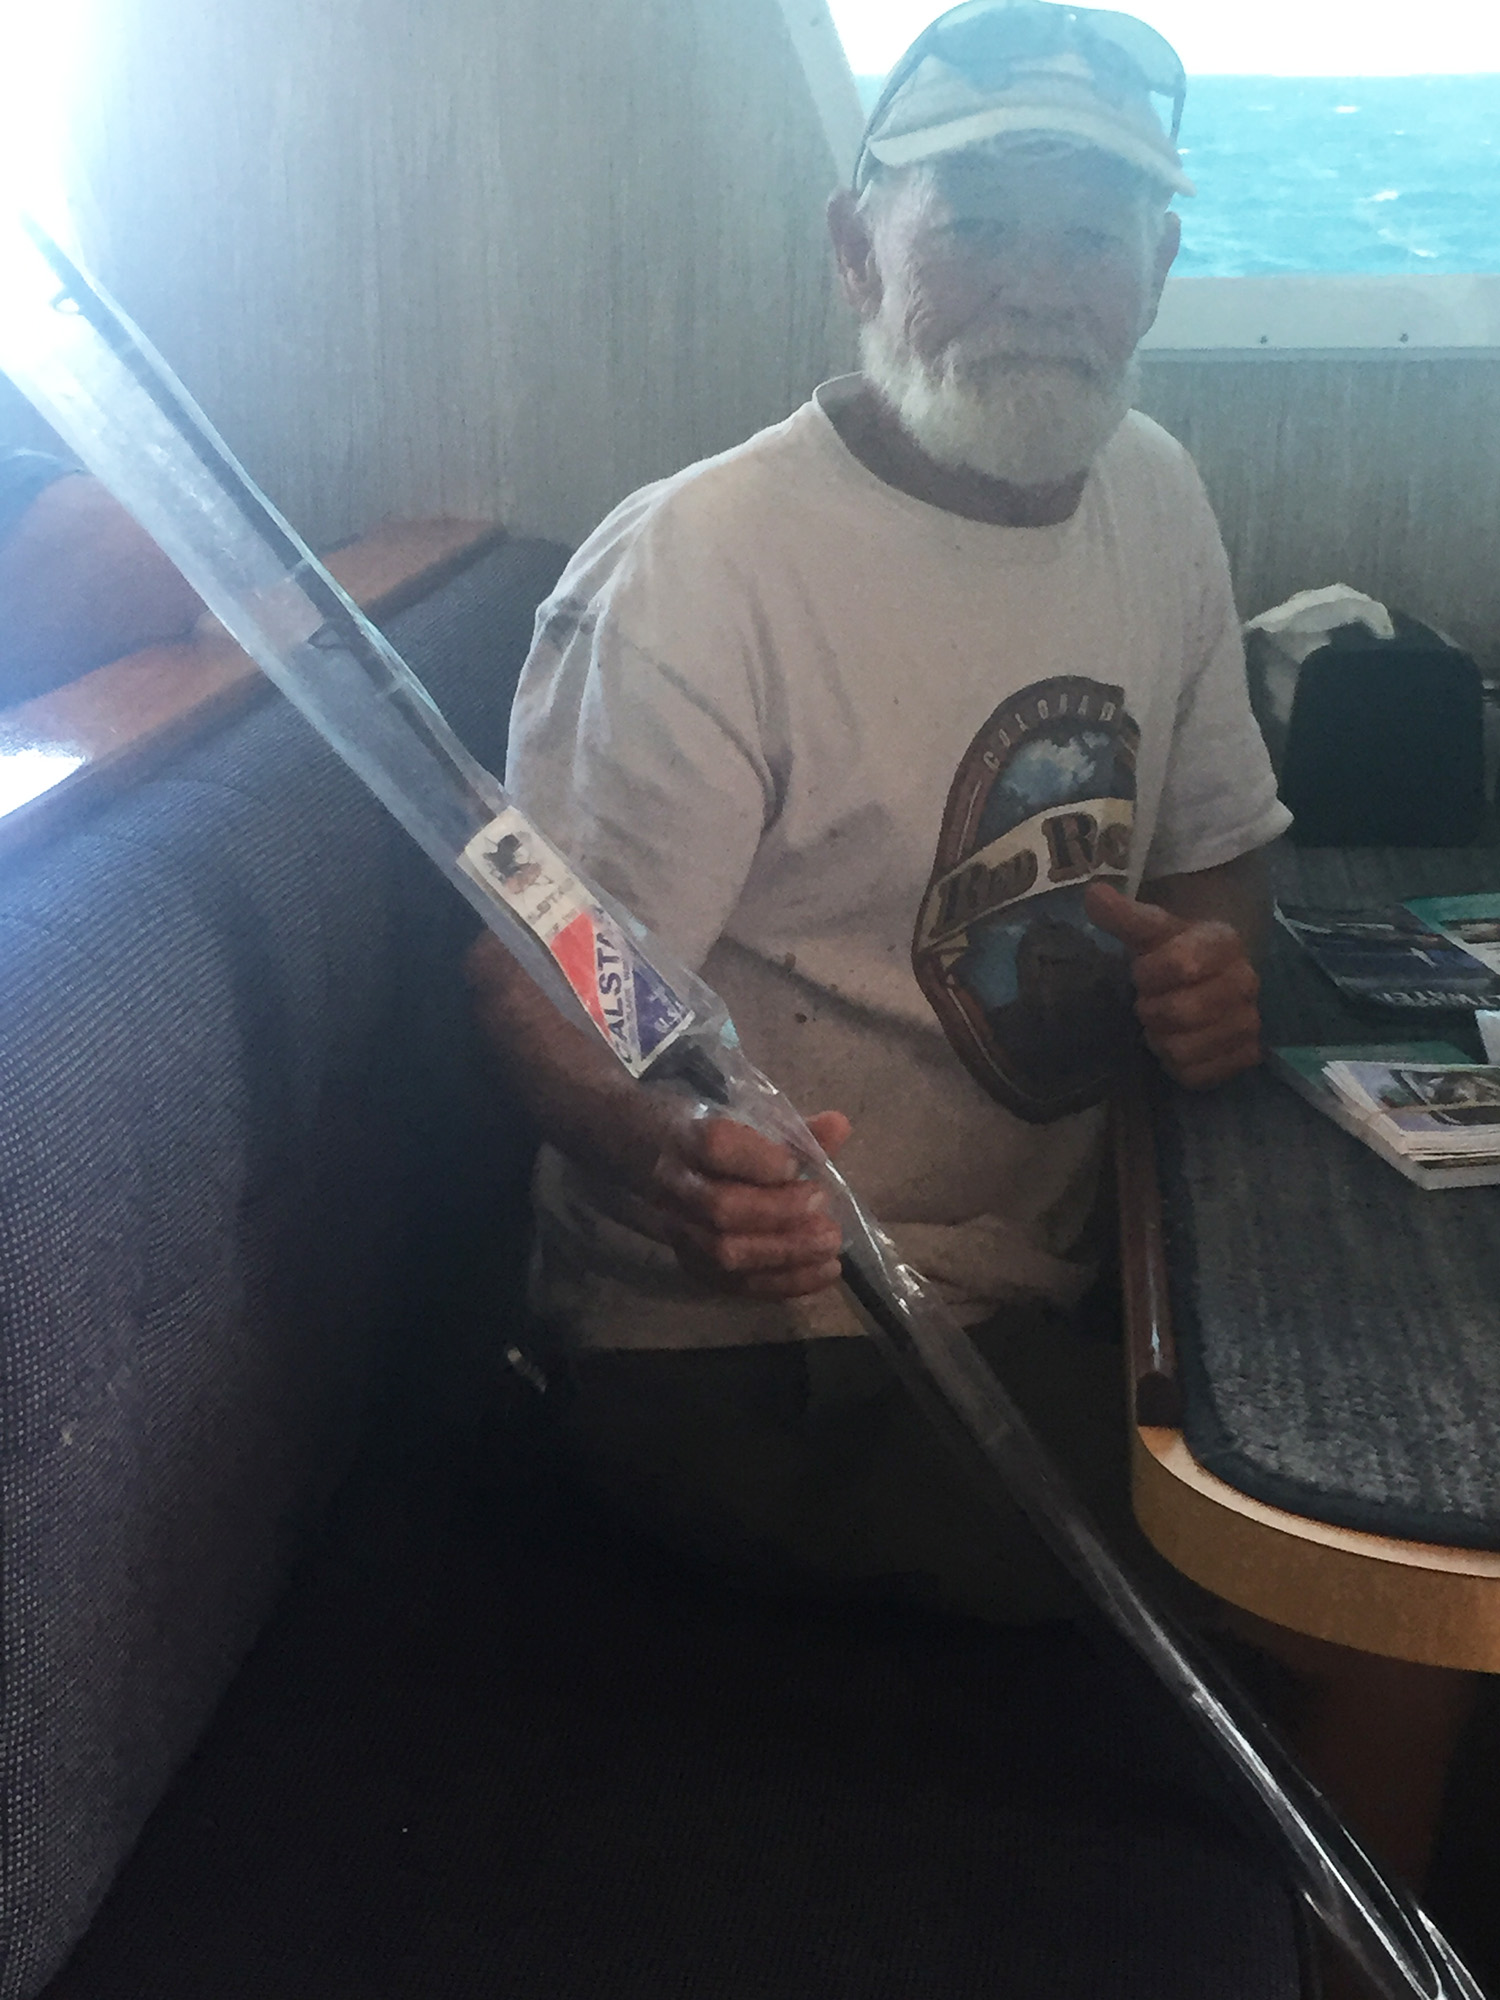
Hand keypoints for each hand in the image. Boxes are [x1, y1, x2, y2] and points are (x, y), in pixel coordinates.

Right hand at [645, 1106, 852, 1298]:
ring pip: (726, 1253)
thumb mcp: (744, 1120)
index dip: (759, 1159)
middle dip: (780, 1211)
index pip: (715, 1146)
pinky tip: (824, 1272)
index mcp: (685, 1136)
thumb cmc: (710, 1137)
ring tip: (831, 1244)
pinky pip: (737, 1285)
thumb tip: (839, 1127)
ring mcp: (680, 1232)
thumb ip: (794, 1130)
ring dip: (787, 1252)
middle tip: (822, 1203)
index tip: (796, 1164)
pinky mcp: (693, 1266)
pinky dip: (787, 1282)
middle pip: (720, 1208)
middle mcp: (675, 1187)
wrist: (649, 1158)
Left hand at [1084, 880, 1261, 1088]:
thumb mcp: (1148, 931)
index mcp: (1224, 942)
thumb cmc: (1169, 954)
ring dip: (1161, 1039)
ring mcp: (1250, 1022)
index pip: (1182, 964)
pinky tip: (1178, 1045)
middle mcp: (1247, 982)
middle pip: (1181, 1011)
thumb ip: (1122, 915)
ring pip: (1185, 1048)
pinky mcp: (1246, 1056)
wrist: (1203, 981)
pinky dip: (1177, 1065)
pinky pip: (1197, 1074)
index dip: (1148, 974)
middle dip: (1151, 1009)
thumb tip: (1093, 894)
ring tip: (1162, 1024)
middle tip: (1148, 1002)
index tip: (1142, 971)